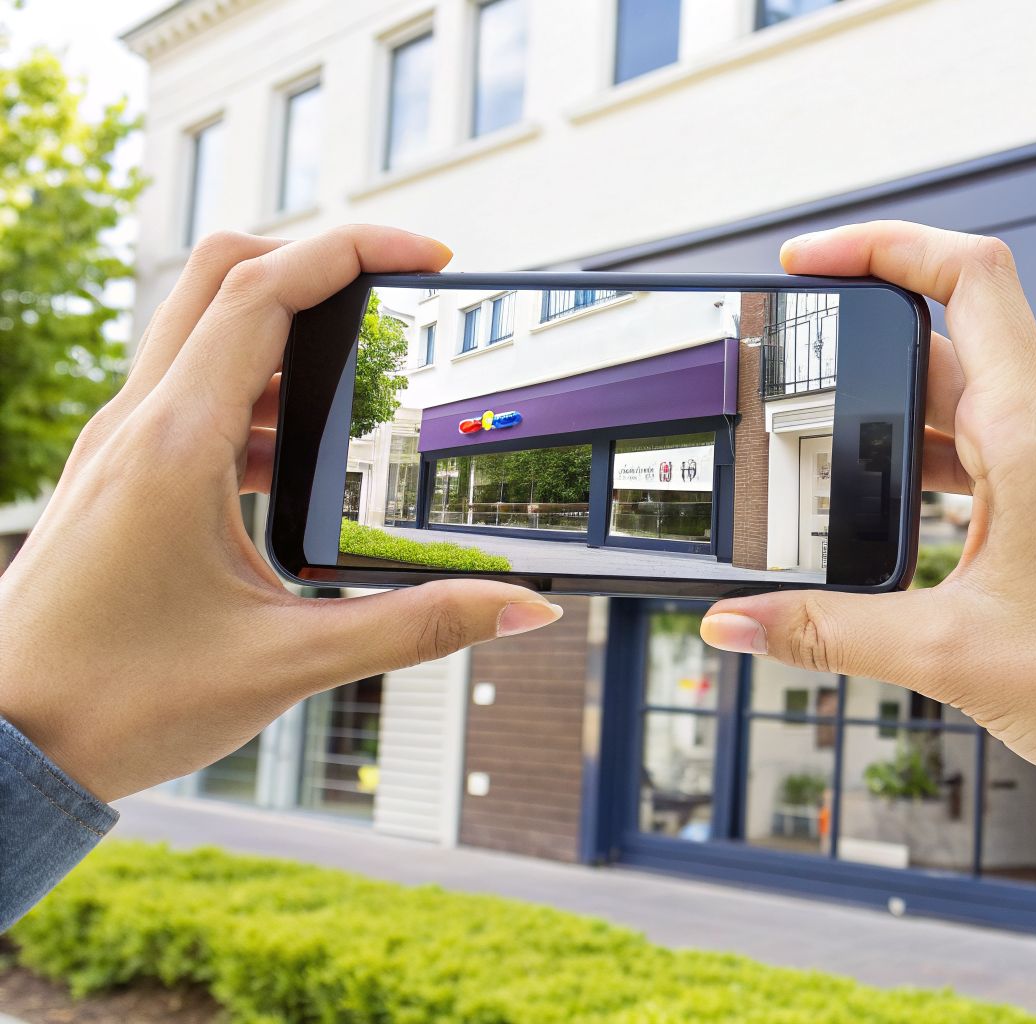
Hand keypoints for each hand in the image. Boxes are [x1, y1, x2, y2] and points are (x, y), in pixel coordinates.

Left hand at [0, 227, 562, 801]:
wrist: (3, 746)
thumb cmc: (115, 703)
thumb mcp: (288, 664)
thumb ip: (419, 626)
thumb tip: (522, 608)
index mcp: (174, 446)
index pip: (265, 290)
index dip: (353, 251)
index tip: (426, 255)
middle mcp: (136, 425)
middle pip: (223, 275)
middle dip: (317, 264)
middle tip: (393, 299)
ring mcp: (117, 446)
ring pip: (203, 331)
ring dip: (286, 336)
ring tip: (360, 396)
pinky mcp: (115, 476)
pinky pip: (188, 394)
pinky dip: (255, 395)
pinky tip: (296, 468)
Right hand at [700, 221, 1035, 838]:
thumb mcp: (953, 660)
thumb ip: (829, 634)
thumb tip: (737, 623)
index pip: (967, 277)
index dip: (880, 246)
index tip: (807, 265)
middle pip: (946, 356)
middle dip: (859, 375)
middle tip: (785, 405)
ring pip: (974, 419)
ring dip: (902, 440)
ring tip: (830, 479)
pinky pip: (1008, 465)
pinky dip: (949, 482)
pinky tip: (910, 532)